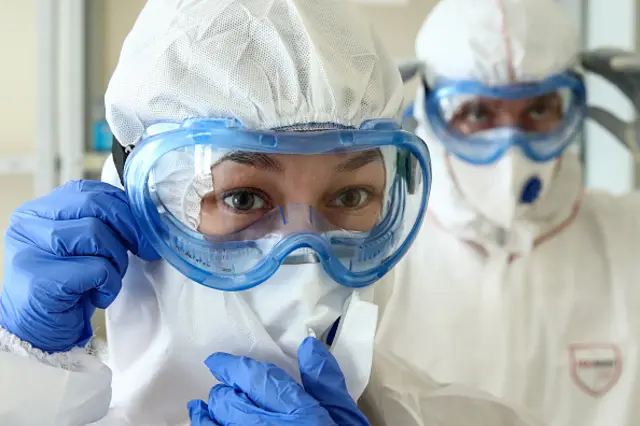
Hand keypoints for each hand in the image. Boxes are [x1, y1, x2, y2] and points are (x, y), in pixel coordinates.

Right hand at [0, 180, 158, 352]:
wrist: (40, 333)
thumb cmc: (69, 286)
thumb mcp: (86, 246)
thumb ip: (104, 223)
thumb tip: (148, 216)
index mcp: (41, 209)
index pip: (93, 191)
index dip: (127, 209)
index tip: (144, 232)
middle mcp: (29, 223)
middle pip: (96, 205)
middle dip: (130, 230)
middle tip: (143, 252)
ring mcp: (30, 249)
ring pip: (96, 234)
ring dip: (116, 260)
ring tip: (107, 279)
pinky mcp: (40, 279)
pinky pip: (96, 269)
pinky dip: (108, 284)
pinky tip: (97, 295)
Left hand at [188, 337, 369, 425]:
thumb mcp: (344, 418)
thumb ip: (325, 383)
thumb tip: (309, 345)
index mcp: (300, 413)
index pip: (258, 380)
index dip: (233, 367)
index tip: (218, 362)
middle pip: (231, 402)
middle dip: (225, 390)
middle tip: (224, 388)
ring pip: (217, 423)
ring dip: (210, 411)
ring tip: (205, 404)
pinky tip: (200, 419)